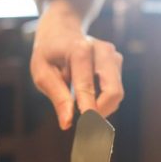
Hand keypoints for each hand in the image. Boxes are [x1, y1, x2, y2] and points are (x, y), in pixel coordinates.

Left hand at [30, 2, 123, 129]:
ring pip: (116, 93)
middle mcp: (102, 50)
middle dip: (101, 113)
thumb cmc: (49, 54)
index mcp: (79, 50)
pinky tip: (87, 97)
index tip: (88, 131)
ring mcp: (113, 55)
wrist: (62, 29)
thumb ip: (57, 97)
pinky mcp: (117, 62)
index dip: (89, 111)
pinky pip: (114, 90)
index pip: (87, 87)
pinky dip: (103, 100)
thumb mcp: (42, 73)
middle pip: (113, 91)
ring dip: (101, 108)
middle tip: (86, 128)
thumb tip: (67, 123)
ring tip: (80, 107)